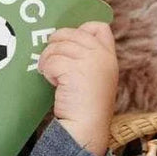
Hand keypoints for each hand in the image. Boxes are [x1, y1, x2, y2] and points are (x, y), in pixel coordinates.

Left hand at [37, 21, 118, 155]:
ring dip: (48, 60)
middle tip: (51, 61)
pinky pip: (52, 60)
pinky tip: (53, 82)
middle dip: (55, 44)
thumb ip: (85, 58)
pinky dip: (47, 71)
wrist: (87, 128)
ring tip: (51, 75)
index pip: (99, 27)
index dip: (80, 29)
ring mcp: (91, 61)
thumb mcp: (94, 77)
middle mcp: (102, 56)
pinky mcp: (76, 69)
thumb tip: (59, 41)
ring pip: (58, 46)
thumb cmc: (85, 106)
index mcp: (109, 57)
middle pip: (71, 33)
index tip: (67, 44)